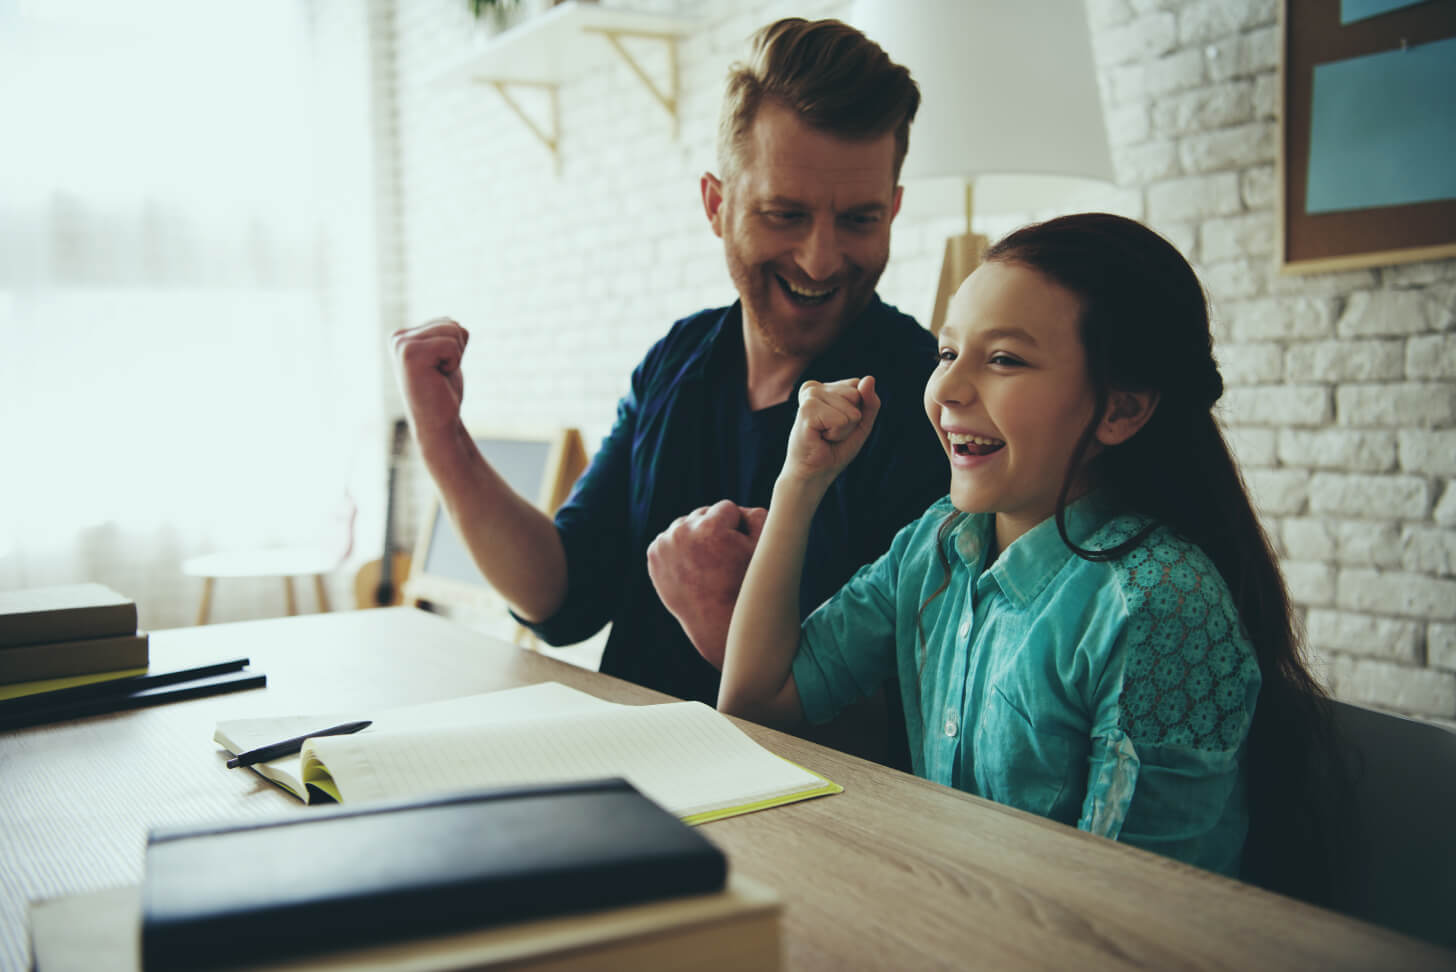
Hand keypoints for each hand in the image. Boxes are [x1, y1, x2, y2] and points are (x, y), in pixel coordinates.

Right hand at [391, 318, 469, 444]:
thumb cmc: (443, 394)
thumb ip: (445, 338)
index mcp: (402, 336)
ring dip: (455, 357)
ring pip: (452, 331)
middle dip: (456, 351)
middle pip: (451, 324)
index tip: (439, 370)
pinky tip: (438, 378)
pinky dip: (454, 363)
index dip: (455, 348)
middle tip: (439, 375)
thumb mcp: (445, 358)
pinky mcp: (410, 353)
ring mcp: (401, 344)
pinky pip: (451, 344)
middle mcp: (397, 338)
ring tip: (438, 376)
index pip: (448, 322)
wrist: (437, 425)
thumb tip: (457, 324)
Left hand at [647, 500, 767, 670]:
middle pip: (704, 514)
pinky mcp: (654, 555)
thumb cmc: (747, 585)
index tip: (739, 552)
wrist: (719, 624)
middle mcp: (682, 532)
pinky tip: (693, 565)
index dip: (738, 529)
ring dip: (697, 537)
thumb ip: (758, 513)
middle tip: (723, 560)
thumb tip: (741, 505)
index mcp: (709, 528)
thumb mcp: (765, 547)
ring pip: (687, 525)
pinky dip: (681, 548)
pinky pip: (672, 539)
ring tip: (708, 563)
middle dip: (715, 530)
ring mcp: (664, 544)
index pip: (728, 508)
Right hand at [784, 376, 880, 485]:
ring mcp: (810, 396)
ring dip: (844, 429)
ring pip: (851, 409)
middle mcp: (814, 387)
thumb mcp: (861, 423)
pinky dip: (837, 434)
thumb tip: (869, 378)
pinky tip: (821, 438)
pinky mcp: (807, 409)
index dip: (857, 411)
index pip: (859, 386)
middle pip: (856, 395)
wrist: (813, 473)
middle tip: (831, 433)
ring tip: (825, 436)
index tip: (838, 425)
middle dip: (852, 420)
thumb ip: (870, 401)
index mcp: (824, 387)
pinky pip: (842, 419)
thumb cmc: (834, 449)